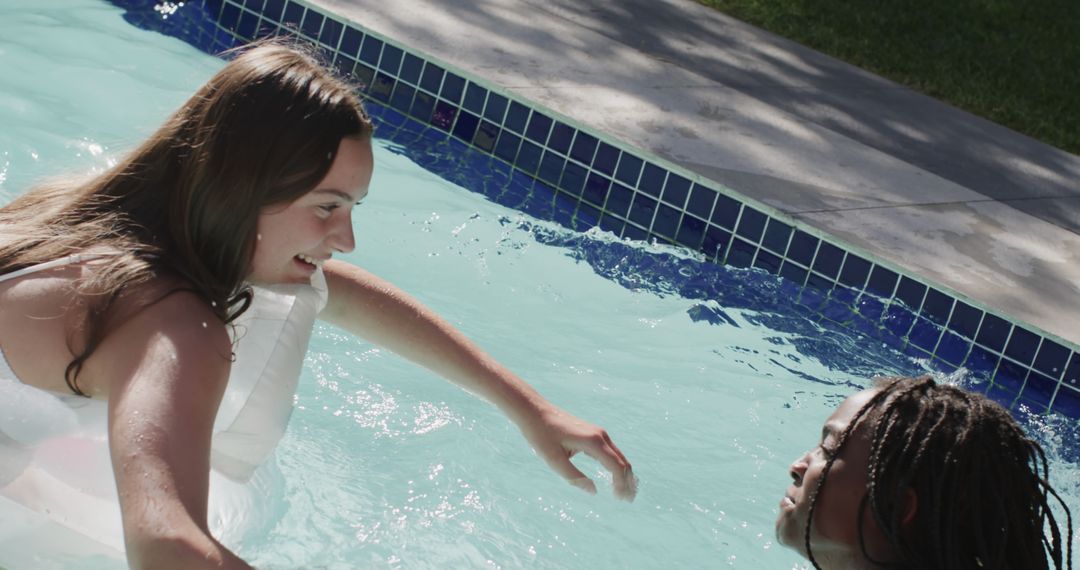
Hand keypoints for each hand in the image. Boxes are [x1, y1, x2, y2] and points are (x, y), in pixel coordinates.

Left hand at [518, 404, 636, 500]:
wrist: (535, 411)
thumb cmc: (541, 435)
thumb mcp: (553, 460)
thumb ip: (574, 477)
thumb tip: (594, 491)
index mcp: (593, 442)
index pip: (616, 466)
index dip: (621, 484)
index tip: (620, 500)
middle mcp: (600, 435)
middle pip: (622, 461)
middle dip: (628, 481)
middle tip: (628, 500)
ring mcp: (598, 433)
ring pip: (618, 456)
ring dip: (624, 474)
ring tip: (624, 492)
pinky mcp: (593, 433)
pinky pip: (610, 452)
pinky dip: (616, 466)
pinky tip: (615, 477)